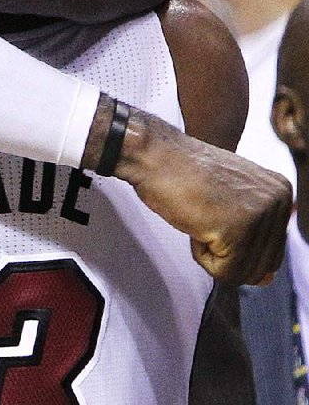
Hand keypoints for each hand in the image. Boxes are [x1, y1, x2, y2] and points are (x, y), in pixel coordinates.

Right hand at [116, 110, 291, 284]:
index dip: (235, 241)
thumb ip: (254, 238)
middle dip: (227, 251)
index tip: (214, 207)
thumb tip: (266, 280)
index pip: (272, 250)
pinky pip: (225, 272)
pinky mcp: (239, 230)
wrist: (153, 154)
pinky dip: (201, 256)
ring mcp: (261, 214)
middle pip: (263, 265)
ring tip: (200, 215)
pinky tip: (195, 220)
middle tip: (205, 213)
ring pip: (244, 273)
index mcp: (281, 190)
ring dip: (213, 253)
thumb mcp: (228, 201)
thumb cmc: (182, 174)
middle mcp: (279, 201)